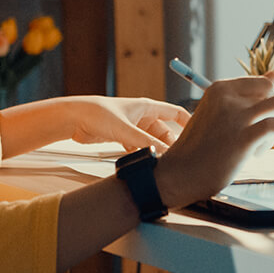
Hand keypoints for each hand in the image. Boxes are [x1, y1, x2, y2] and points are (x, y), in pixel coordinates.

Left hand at [68, 95, 189, 152]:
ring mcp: (133, 127)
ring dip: (156, 152)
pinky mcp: (123, 137)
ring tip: (163, 165)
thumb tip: (164, 154)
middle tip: (178, 160)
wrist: (74, 118)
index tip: (199, 134)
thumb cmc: (97, 114)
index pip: (175, 113)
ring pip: (152, 142)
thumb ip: (145, 142)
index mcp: (147, 107)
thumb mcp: (125, 129)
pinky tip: (145, 164)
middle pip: (165, 132)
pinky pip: (140, 148)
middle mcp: (142, 116)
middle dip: (171, 145)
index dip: (189, 122)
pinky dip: (143, 155)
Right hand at [153, 76, 273, 207]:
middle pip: (273, 93)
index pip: (261, 82)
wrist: (178, 174)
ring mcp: (237, 118)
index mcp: (219, 90)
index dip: (272, 97)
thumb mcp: (216, 114)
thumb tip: (273, 76)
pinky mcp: (245, 139)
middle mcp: (228, 99)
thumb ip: (242, 98)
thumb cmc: (198, 148)